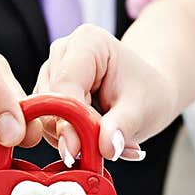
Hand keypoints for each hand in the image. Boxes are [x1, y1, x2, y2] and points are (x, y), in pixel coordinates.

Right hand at [33, 24, 176, 162]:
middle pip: (50, 101)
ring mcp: (52, 71)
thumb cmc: (148, 94)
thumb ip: (121, 128)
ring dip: (71, 137)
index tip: (75, 152)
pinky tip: (94, 138)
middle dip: (71, 132)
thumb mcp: (142, 110)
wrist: (149, 93)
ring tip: (104, 142)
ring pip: (45, 115)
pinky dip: (69, 137)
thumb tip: (107, 148)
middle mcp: (63, 51)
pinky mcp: (48, 92)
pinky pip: (47, 122)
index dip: (67, 121)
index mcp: (87, 42)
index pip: (64, 85)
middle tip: (101, 152)